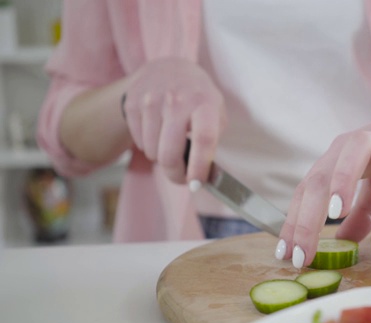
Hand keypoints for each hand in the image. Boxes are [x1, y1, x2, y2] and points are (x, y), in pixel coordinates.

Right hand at [122, 57, 225, 183]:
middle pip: (170, 153)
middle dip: (175, 174)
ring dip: (161, 157)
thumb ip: (214, 141)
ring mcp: (151, 100)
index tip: (196, 183)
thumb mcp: (216, 111)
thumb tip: (209, 176)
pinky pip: (139, 143)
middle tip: (181, 177)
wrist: (169, 68)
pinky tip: (157, 132)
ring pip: (152, 152)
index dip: (199, 166)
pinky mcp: (133, 103)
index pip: (204, 139)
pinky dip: (148, 146)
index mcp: (204, 102)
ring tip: (170, 144)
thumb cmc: (198, 97)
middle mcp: (177, 99)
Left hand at [276, 88, 370, 267]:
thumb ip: (361, 213)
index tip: (285, 256)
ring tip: (335, 213)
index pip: (307, 190)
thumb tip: (342, 243)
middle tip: (302, 253)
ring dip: (340, 180)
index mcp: (339, 159)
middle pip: (321, 176)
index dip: (293, 223)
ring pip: (354, 151)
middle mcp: (354, 146)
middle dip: (307, 217)